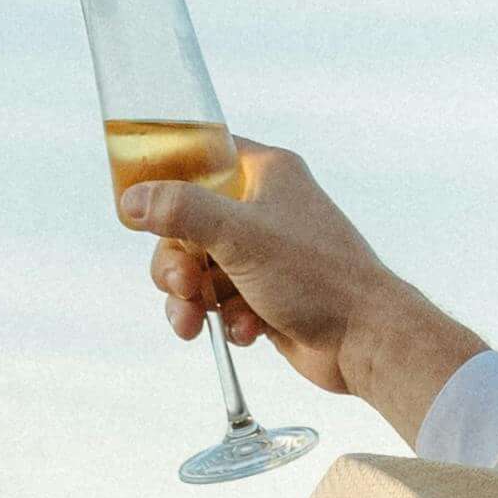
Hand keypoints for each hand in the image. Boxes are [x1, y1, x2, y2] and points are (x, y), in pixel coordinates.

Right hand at [119, 148, 481, 435]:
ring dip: (191, 300)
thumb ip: (180, 212)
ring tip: (196, 323)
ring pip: (201, 269)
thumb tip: (131, 200)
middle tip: (183, 287)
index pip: (204, 156)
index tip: (145, 210)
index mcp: (266, 172)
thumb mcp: (239, 236)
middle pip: (189, 225)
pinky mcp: (267, 295)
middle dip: (176, 263)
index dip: (169, 180)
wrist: (366, 340)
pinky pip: (223, 301)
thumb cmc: (315, 276)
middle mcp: (265, 207)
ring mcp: (266, 254)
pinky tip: (246, 332)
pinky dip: (225, 319)